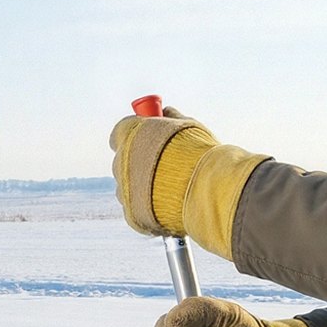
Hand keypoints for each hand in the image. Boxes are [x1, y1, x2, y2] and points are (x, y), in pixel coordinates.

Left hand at [109, 106, 214, 235]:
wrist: (205, 189)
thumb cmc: (198, 153)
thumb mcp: (188, 126)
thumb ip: (171, 118)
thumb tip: (166, 111)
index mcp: (128, 136)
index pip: (120, 132)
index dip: (135, 134)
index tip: (148, 136)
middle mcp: (120, 162)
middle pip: (124, 161)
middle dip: (139, 162)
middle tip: (163, 165)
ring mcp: (124, 191)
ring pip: (129, 187)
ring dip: (143, 186)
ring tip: (171, 188)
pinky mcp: (132, 215)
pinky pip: (136, 209)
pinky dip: (148, 208)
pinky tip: (169, 205)